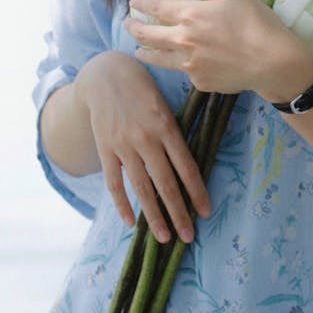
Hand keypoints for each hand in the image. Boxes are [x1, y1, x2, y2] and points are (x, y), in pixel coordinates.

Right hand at [74, 51, 209, 242]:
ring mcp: (124, 145)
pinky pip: (114, 182)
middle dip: (179, 213)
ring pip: (141, 188)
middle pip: (166, 183)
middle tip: (188, 237)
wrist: (106, 74)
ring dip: (154, 216)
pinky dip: (122, 204)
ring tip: (164, 238)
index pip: (187, 167)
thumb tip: (188, 165)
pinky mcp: (105, 149)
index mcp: (167, 126)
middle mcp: (146, 138)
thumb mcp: (165, 104)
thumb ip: (174, 133)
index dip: (197, 192)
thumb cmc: (143, 88)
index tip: (206, 212)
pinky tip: (131, 222)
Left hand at [125, 0, 312, 100]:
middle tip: (127, 24)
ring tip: (138, 48)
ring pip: (157, 58)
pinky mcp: (199, 82)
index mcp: (190, 15)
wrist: (272, 61)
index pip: (156, 8)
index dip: (142, 4)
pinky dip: (176, 64)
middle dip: (134, 27)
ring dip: (144, 50)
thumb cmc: (256, 21)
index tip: (133, 3)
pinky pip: (182, 71)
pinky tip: (178, 62)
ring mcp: (189, 64)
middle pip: (148, 34)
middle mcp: (183, 40)